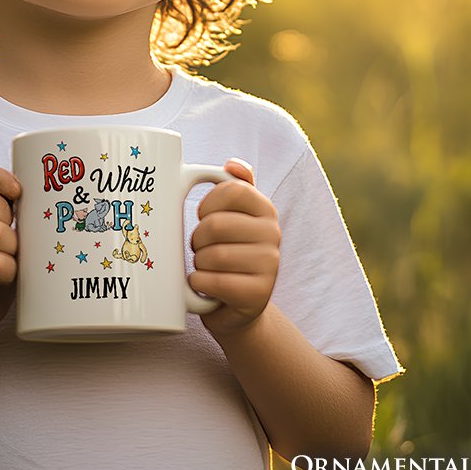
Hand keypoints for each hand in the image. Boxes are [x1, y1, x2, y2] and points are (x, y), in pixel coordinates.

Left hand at [189, 158, 279, 337]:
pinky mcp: (258, 295)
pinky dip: (198, 283)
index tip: (203, 216)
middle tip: (200, 248)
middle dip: (197, 239)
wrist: (238, 305)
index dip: (207, 204)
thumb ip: (236, 185)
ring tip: (205, 267)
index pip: (231, 190)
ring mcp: (270, 266)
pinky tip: (204, 284)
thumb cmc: (229, 251)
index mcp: (265, 209)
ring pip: (212, 256)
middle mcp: (273, 234)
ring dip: (198, 263)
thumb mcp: (234, 216)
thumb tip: (233, 164)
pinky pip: (213, 282)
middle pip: (216, 225)